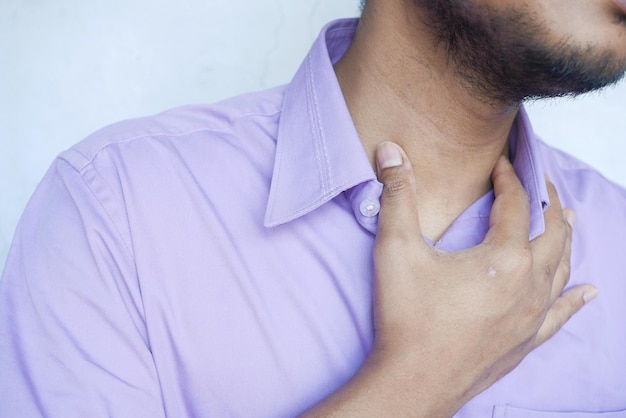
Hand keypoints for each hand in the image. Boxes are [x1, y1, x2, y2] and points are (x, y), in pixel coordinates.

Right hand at [302, 142, 595, 416]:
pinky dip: (574, 297)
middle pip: (552, 232)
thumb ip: (396, 194)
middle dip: (548, 202)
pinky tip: (588, 292)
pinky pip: (560, 314)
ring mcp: (531, 316)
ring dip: (564, 239)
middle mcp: (529, 285)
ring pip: (562, 268)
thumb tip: (390, 151)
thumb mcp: (396, 247)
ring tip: (566, 219)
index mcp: (505, 258)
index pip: (517, 204)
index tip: (501, 163)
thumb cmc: (406, 316)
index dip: (510, 178)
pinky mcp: (526, 341)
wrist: (413, 382)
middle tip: (540, 182)